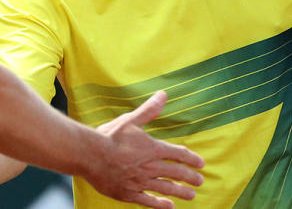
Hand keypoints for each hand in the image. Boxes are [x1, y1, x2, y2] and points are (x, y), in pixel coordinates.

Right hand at [86, 91, 205, 207]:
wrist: (90, 155)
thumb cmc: (109, 136)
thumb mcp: (130, 120)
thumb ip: (149, 110)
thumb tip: (163, 95)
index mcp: (153, 149)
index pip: (179, 155)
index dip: (192, 159)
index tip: (201, 164)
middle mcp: (150, 167)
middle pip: (177, 173)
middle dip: (191, 177)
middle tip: (200, 181)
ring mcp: (141, 182)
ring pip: (166, 189)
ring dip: (181, 192)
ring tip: (191, 195)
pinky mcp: (129, 193)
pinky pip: (149, 201)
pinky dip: (160, 204)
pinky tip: (169, 206)